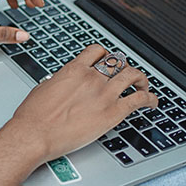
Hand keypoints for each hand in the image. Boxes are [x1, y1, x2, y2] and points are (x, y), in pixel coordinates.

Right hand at [5, 45, 157, 161]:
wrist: (34, 134)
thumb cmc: (33, 116)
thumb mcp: (44, 88)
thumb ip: (60, 81)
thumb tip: (62, 82)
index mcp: (74, 70)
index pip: (97, 52)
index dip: (106, 55)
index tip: (108, 61)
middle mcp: (92, 78)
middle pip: (117, 62)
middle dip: (123, 67)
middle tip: (126, 75)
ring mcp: (104, 94)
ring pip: (132, 75)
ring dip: (141, 79)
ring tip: (144, 85)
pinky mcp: (113, 112)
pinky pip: (139, 100)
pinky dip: (150, 99)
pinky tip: (152, 102)